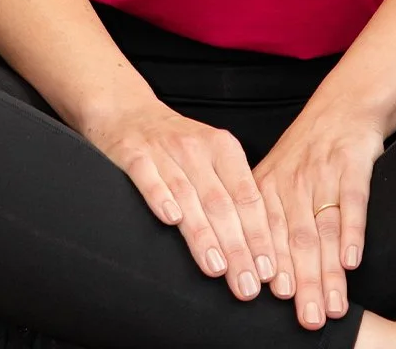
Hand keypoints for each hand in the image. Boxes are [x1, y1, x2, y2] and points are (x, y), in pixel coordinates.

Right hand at [80, 98, 277, 302]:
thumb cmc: (176, 143)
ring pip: (188, 196)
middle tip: (248, 285)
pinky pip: (149, 177)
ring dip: (204, 234)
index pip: (247, 196)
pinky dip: (161, 197)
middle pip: (221, 203)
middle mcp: (196, 148)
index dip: (259, 234)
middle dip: (237, 248)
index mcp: (223, 148)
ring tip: (217, 268)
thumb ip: (232, 192)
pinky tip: (170, 220)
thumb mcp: (211, 156)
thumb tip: (259, 248)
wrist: (127, 109)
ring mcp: (163, 150)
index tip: (268, 270)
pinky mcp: (133, 153)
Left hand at [251, 103, 385, 330]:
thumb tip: (258, 277)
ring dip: (329, 271)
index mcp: (267, 187)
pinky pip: (352, 201)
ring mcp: (322, 173)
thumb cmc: (304, 154)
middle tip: (309, 320)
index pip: (267, 233)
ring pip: (323, 228)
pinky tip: (352, 260)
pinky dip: (352, 231)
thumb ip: (266, 222)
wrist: (342, 108)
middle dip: (302, 283)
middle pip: (296, 239)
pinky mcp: (352, 165)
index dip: (271, 266)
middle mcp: (291, 181)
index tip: (274, 301)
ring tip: (334, 306)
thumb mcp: (274, 177)